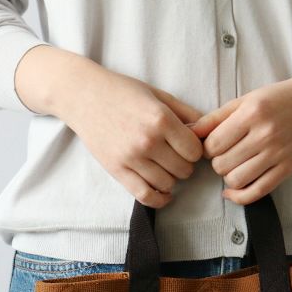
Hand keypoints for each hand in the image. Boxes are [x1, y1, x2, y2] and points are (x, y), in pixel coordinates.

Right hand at [15, 45, 204, 207]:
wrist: (83, 95)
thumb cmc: (123, 92)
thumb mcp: (159, 95)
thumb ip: (186, 114)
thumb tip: (208, 134)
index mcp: (161, 119)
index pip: (194, 151)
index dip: (195, 150)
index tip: (188, 146)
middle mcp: (148, 141)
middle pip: (184, 169)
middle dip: (184, 165)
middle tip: (176, 156)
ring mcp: (131, 158)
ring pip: (168, 184)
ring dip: (171, 179)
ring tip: (165, 168)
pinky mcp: (117, 170)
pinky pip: (145, 195)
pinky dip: (159, 199)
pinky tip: (164, 193)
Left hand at [187, 71, 291, 204]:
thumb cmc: (275, 100)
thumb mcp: (243, 101)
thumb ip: (214, 118)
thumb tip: (187, 132)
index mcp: (252, 114)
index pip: (213, 144)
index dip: (207, 148)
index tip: (215, 144)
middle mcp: (266, 135)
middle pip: (222, 164)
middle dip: (217, 162)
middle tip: (225, 154)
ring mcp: (278, 154)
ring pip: (236, 180)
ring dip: (228, 177)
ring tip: (233, 166)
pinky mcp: (287, 169)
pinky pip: (256, 192)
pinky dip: (238, 196)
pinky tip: (231, 191)